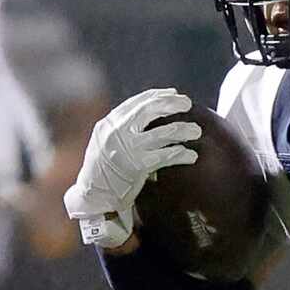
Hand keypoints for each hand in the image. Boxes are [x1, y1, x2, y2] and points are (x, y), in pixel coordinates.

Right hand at [64, 88, 200, 249]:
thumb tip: (149, 111)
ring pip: (163, 133)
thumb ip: (122, 127)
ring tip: (196, 131)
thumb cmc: (102, 168)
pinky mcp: (138, 166)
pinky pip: (166, 156)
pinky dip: (181, 154)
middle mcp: (117, 132)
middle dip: (172, 103)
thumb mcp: (104, 140)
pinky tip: (191, 155)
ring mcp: (128, 149)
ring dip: (183, 130)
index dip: (158, 95)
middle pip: (150, 110)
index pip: (137, 101)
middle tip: (188, 103)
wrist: (93, 196)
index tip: (174, 93)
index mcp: (109, 123)